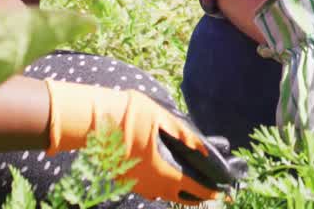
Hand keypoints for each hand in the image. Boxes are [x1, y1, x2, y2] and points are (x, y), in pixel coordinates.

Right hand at [45, 81, 242, 204]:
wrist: (94, 118)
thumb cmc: (130, 114)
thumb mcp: (163, 118)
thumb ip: (185, 134)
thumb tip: (204, 147)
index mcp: (160, 170)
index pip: (190, 187)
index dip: (207, 191)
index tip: (219, 192)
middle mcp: (147, 183)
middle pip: (176, 197)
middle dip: (194, 198)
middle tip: (210, 195)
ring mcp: (133, 183)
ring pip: (160, 195)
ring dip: (177, 193)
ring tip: (191, 190)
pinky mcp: (122, 179)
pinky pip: (147, 189)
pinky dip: (161, 187)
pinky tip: (165, 179)